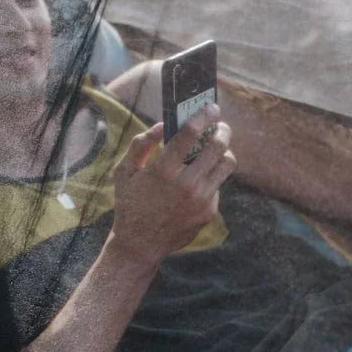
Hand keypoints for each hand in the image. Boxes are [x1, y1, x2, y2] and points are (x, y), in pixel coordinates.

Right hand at [109, 105, 235, 265]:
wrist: (140, 244)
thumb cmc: (130, 203)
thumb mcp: (124, 172)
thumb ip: (141, 144)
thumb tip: (162, 126)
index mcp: (162, 170)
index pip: (190, 134)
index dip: (204, 116)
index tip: (212, 106)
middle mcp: (186, 184)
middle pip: (218, 146)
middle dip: (222, 130)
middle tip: (220, 126)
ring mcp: (201, 199)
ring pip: (226, 164)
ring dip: (224, 152)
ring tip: (217, 148)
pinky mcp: (209, 211)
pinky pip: (218, 185)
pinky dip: (211, 177)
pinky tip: (199, 179)